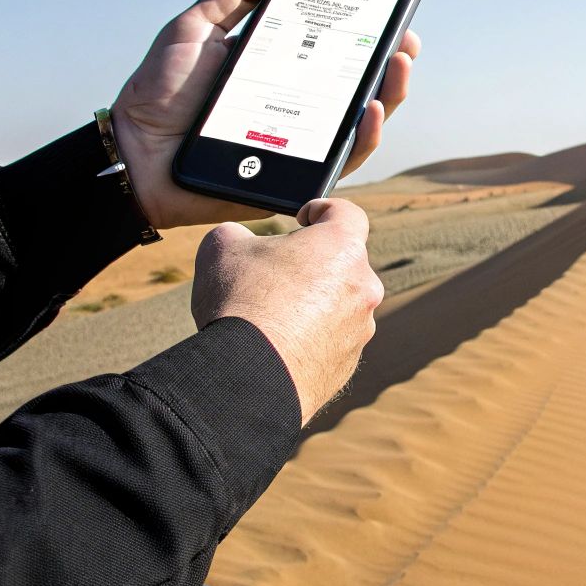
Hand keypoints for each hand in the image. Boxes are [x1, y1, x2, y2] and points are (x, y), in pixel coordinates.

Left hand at [111, 0, 421, 228]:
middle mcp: (297, 106)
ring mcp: (300, 141)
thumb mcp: (194, 30)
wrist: (132, 152)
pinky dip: (363, 137)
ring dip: (390, 94)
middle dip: (392, 61)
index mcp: (279, 69)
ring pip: (362, 124)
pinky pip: (341, 161)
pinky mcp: (295, 176)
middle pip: (360, 86)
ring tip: (398, 67)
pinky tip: (371, 111)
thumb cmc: (159, 93)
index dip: (368, 31)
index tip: (391, 5)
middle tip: (406, 38)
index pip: (335, 49)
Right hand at [189, 199, 382, 420]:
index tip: (303, 219)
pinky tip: (277, 346)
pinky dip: (311, 338)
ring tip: (271, 316)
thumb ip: (240, 233)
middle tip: (275, 274)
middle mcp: (362, 286)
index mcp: (340, 246)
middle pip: (342, 263)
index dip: (322, 210)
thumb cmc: (240, 302)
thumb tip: (241, 242)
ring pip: (339, 305)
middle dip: (312, 264)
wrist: (248, 376)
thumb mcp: (222, 246)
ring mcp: (360, 328)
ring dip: (314, 304)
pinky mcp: (348, 363)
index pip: (347, 213)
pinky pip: (331, 341)